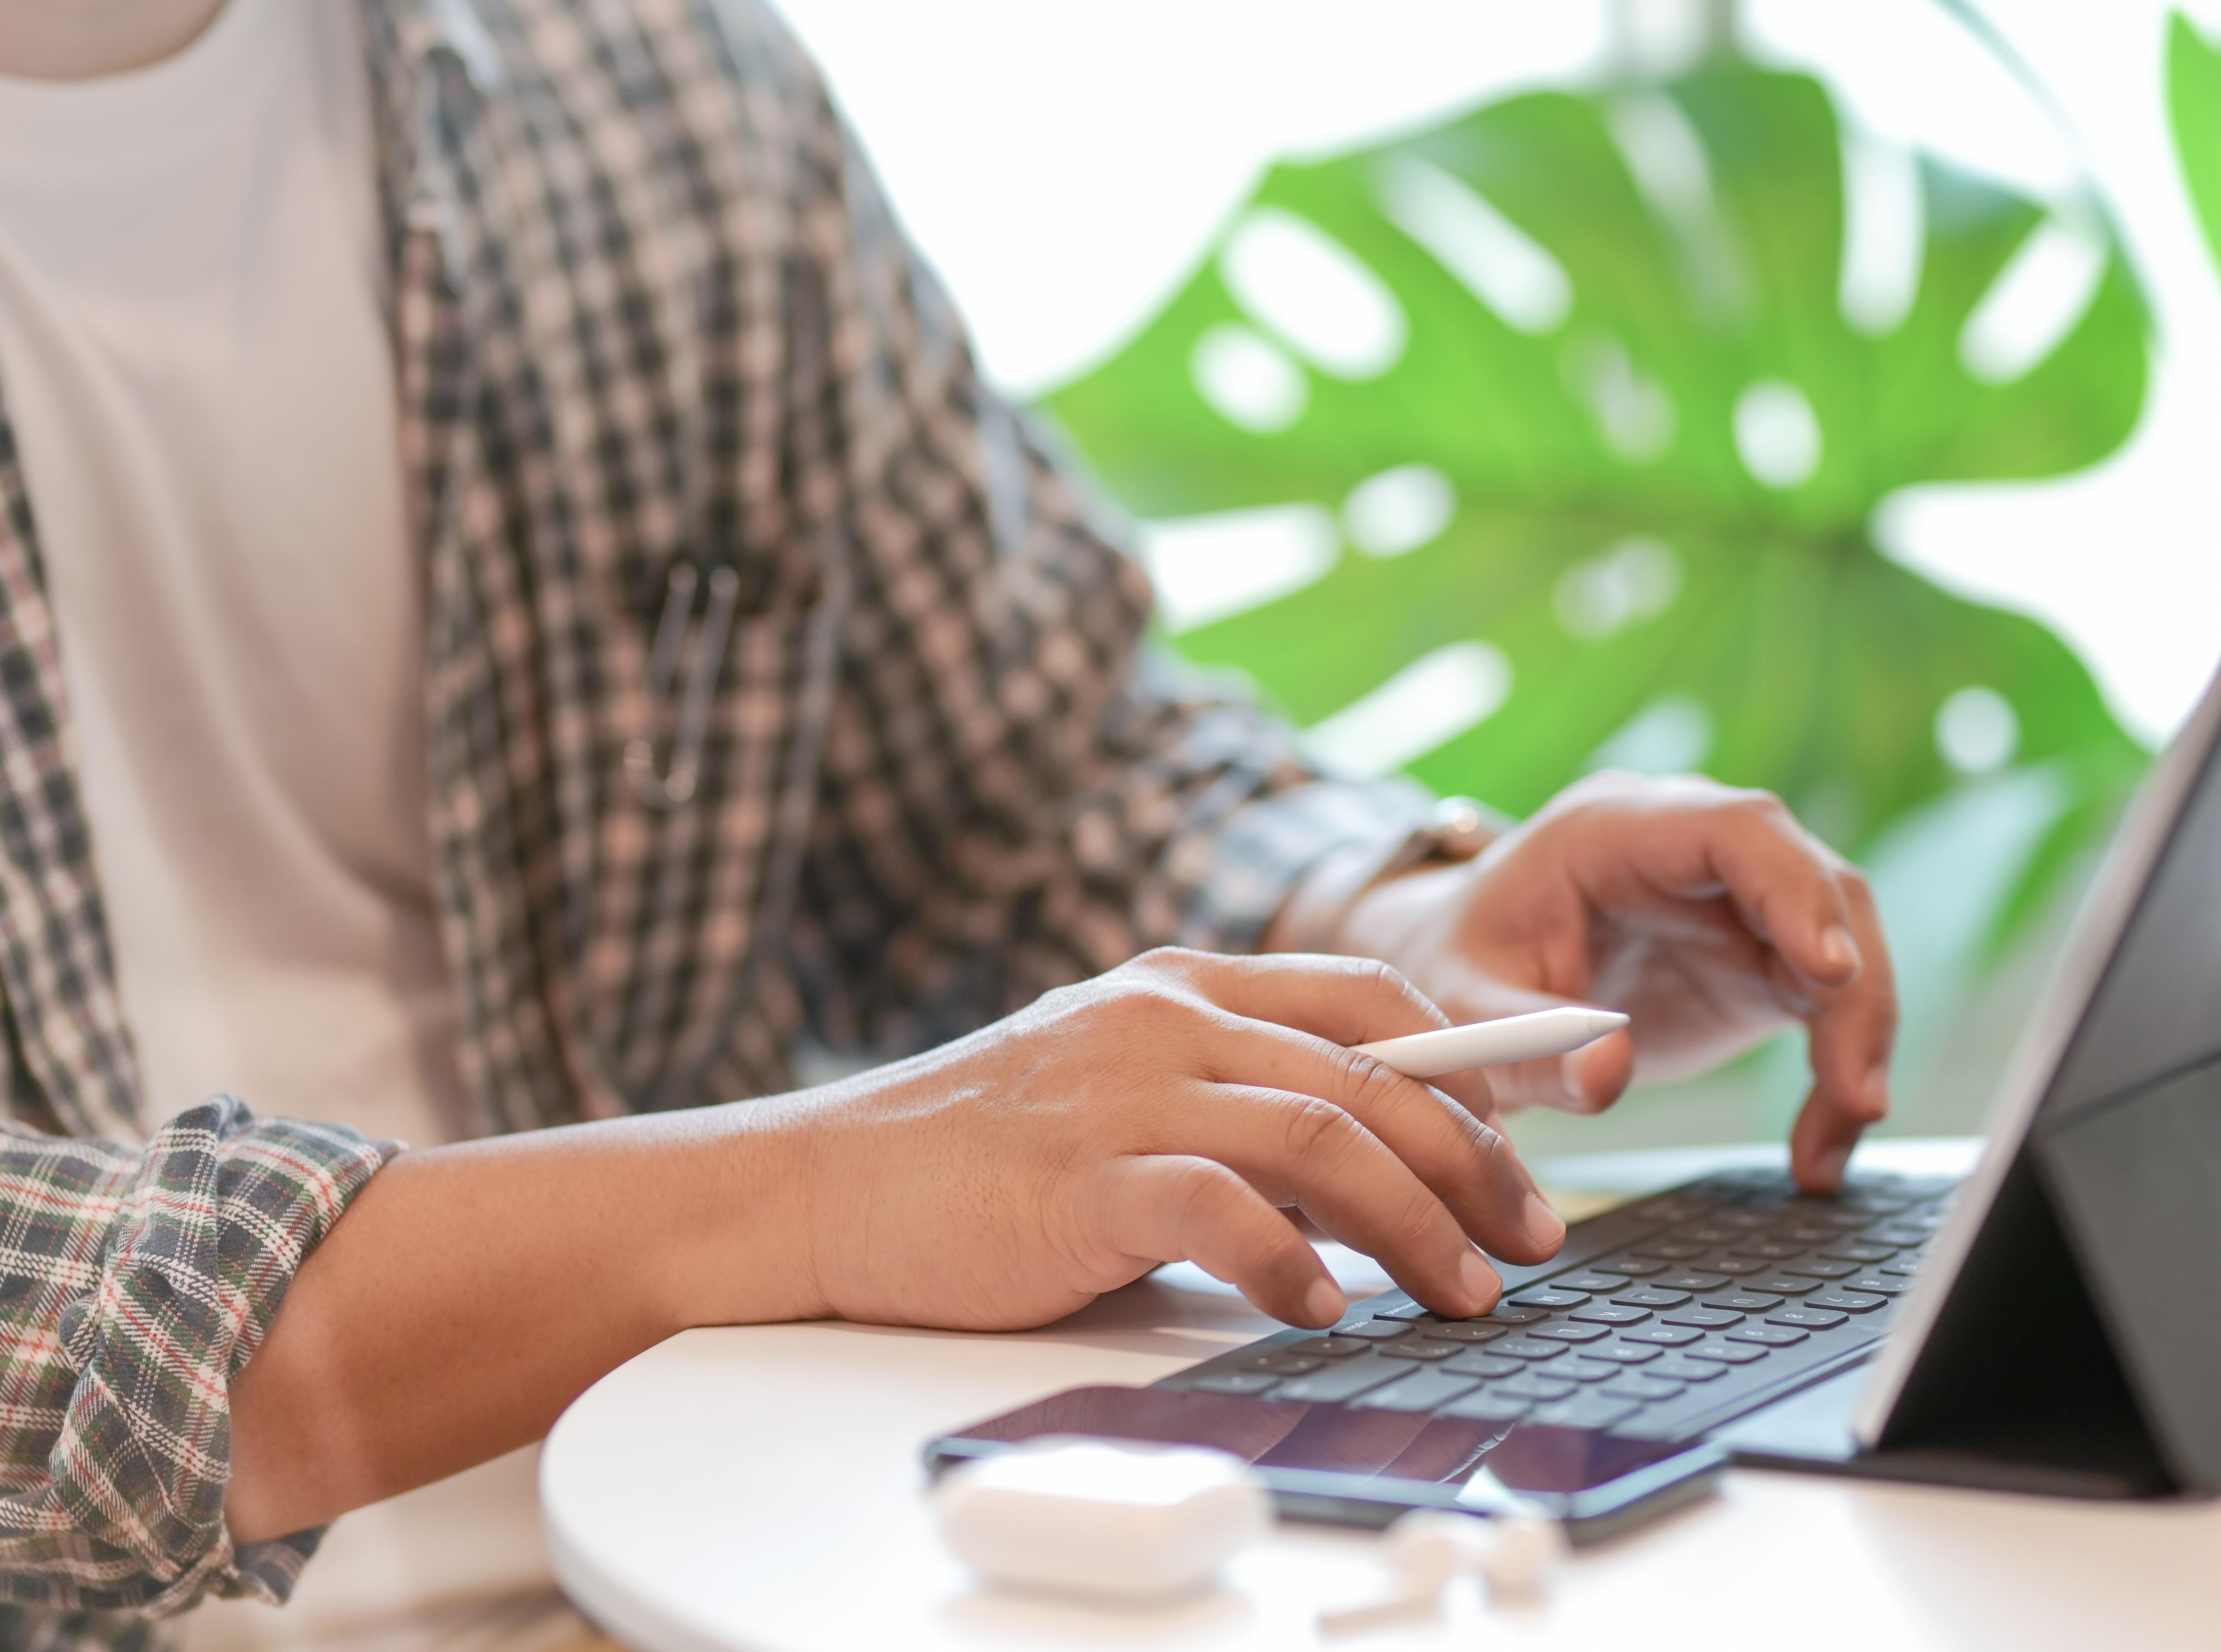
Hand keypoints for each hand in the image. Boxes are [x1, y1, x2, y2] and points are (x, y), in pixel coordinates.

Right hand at [779, 948, 1565, 1331]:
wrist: (826, 1186)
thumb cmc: (983, 1152)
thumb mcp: (1122, 1090)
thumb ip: (1233, 1103)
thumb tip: (1371, 1171)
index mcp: (1183, 987)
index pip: (1368, 997)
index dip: (1473, 1059)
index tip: (1538, 1130)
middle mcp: (1165, 1020)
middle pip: (1369, 1071)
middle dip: (1474, 1158)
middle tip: (1532, 1237)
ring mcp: (1122, 1092)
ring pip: (1321, 1134)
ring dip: (1414, 1221)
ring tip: (1465, 1290)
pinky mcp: (1081, 1178)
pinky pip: (1219, 1207)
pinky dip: (1289, 1260)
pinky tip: (1327, 1307)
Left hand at [1330, 773, 1896, 1192]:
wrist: (1458, 972)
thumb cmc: (1456, 967)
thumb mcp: (1465, 1008)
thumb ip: (1527, 1041)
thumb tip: (1606, 1075)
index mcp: (1612, 830)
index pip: (1736, 829)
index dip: (1795, 891)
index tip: (1830, 971)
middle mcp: (1689, 850)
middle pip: (1815, 885)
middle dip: (1852, 986)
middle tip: (1854, 1091)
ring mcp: (1732, 903)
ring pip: (1841, 947)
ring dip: (1856, 1040)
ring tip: (1836, 1138)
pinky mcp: (1755, 962)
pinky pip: (1827, 1006)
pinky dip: (1837, 1073)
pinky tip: (1820, 1149)